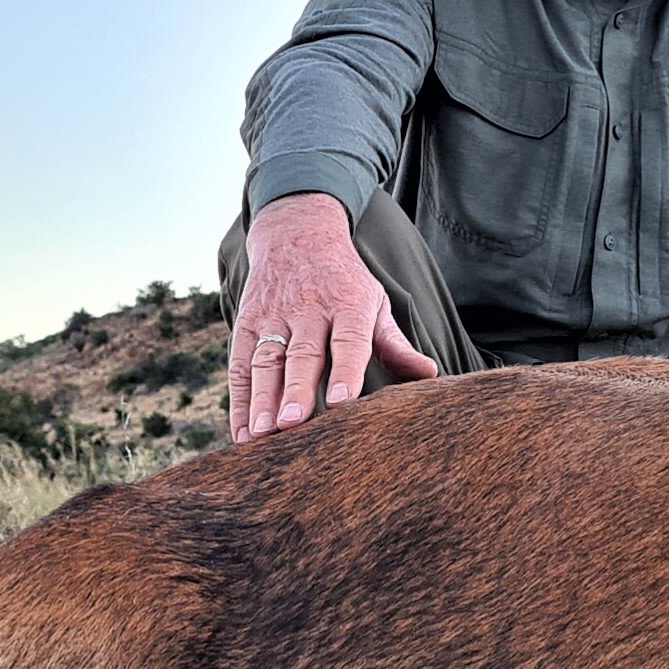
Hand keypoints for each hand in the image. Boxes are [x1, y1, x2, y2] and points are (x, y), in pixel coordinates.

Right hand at [229, 194, 436, 439]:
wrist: (296, 234)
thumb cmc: (344, 282)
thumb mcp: (374, 302)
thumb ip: (396, 343)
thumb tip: (429, 374)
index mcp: (347, 305)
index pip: (348, 339)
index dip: (346, 370)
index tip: (342, 401)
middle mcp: (308, 310)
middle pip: (301, 354)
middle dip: (296, 391)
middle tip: (291, 425)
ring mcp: (274, 317)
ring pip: (265, 361)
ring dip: (262, 400)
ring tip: (261, 435)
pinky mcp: (246, 323)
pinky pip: (240, 365)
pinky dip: (239, 401)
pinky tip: (242, 433)